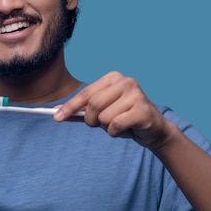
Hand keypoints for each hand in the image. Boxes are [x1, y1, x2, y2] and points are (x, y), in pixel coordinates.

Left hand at [54, 71, 173, 149]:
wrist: (154, 130)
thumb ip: (81, 111)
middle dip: (92, 120)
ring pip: (104, 117)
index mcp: (113, 78)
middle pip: (93, 105)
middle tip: (100, 125)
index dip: (70, 106)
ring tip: (119, 125)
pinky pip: (115, 125)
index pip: (86, 93)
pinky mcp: (142, 110)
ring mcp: (136, 94)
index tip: (56, 117)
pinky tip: (127, 129)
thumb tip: (56, 112)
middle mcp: (125, 81)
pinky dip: (115, 132)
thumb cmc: (125, 119)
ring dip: (107, 128)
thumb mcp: (101, 113)